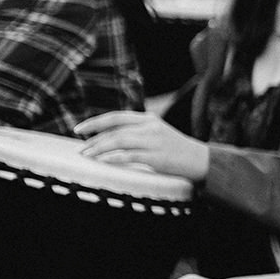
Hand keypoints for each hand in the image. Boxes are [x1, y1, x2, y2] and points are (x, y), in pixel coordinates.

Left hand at [76, 112, 210, 180]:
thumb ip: (137, 132)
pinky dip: (112, 158)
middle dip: (93, 139)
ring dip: (99, 148)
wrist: (201, 160)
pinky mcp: (156, 157)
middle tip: (80, 149)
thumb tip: (108, 137)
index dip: (95, 122)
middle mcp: (150, 127)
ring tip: (86, 156)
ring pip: (118, 141)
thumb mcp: (157, 134)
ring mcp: (154, 141)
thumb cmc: (176, 150)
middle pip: (114, 130)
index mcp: (149, 119)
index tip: (79, 130)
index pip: (116, 117)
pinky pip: (129, 156)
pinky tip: (102, 162)